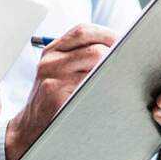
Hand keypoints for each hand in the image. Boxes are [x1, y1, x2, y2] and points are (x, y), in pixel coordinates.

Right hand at [5, 23, 116, 159]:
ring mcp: (52, 78)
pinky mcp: (57, 96)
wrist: (29, 128)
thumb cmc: (52, 100)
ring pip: (96, 64)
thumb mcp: (58, 72)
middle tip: (131, 62)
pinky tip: (112, 92)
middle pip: (94, 48)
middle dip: (116, 53)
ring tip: (125, 77)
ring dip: (114, 70)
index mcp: (52, 50)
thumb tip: (118, 45)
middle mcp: (50, 61)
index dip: (107, 34)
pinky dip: (106, 86)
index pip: (83, 31)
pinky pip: (91, 85)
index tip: (125, 41)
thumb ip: (79, 57)